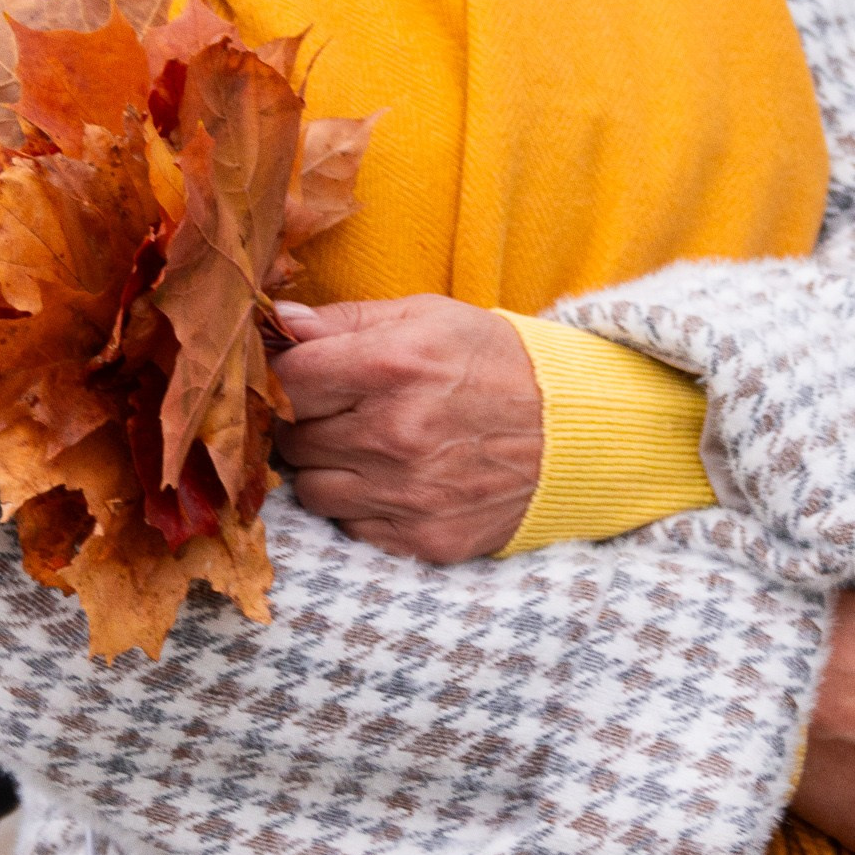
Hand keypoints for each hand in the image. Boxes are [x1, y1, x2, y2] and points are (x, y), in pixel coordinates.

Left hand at [271, 296, 543, 564]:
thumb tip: (281, 322)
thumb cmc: (493, 362)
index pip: (286, 379)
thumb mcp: (427, 316)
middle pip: (291, 439)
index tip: (295, 375)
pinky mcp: (423, 538)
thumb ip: (346, 319)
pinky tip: (394, 479)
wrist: (573, 430)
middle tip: (337, 409)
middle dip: (304, 422)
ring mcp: (409, 493)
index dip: (280, 375)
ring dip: (326, 468)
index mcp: (392, 365)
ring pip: (311, 490)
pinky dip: (361, 505)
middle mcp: (395, 434)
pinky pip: (350, 527)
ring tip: (365, 445)